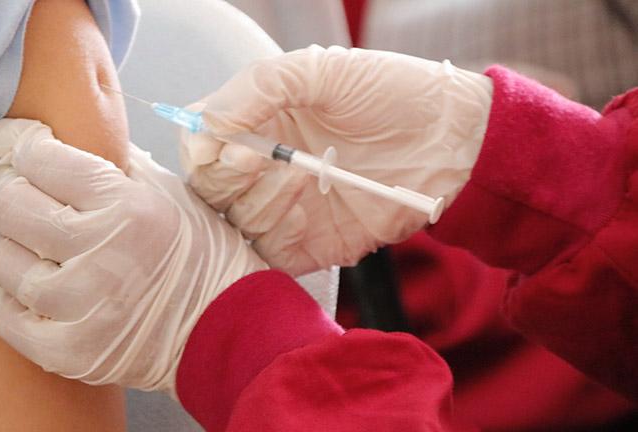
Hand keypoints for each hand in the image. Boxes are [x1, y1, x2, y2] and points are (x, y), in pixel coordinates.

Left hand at [0, 119, 266, 393]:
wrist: (223, 329)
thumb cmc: (196, 254)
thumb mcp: (167, 191)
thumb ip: (113, 160)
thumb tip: (55, 135)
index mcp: (127, 206)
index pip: (42, 160)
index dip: (22, 149)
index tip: (19, 152)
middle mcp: (102, 254)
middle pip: (11, 206)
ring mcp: (83, 307)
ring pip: (1, 260)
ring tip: (1, 233)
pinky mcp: (70, 351)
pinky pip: (6, 317)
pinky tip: (1, 276)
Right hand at [181, 45, 492, 274]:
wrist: (455, 140)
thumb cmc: (393, 93)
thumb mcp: (322, 69)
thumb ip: (259, 86)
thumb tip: (207, 125)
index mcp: (258, 123)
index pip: (198, 142)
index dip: (201, 147)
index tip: (227, 143)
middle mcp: (263, 168)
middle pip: (208, 187)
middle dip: (226, 176)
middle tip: (260, 159)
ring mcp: (283, 209)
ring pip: (234, 222)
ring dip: (261, 199)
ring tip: (304, 176)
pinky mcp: (307, 246)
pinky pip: (267, 255)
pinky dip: (275, 236)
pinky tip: (305, 210)